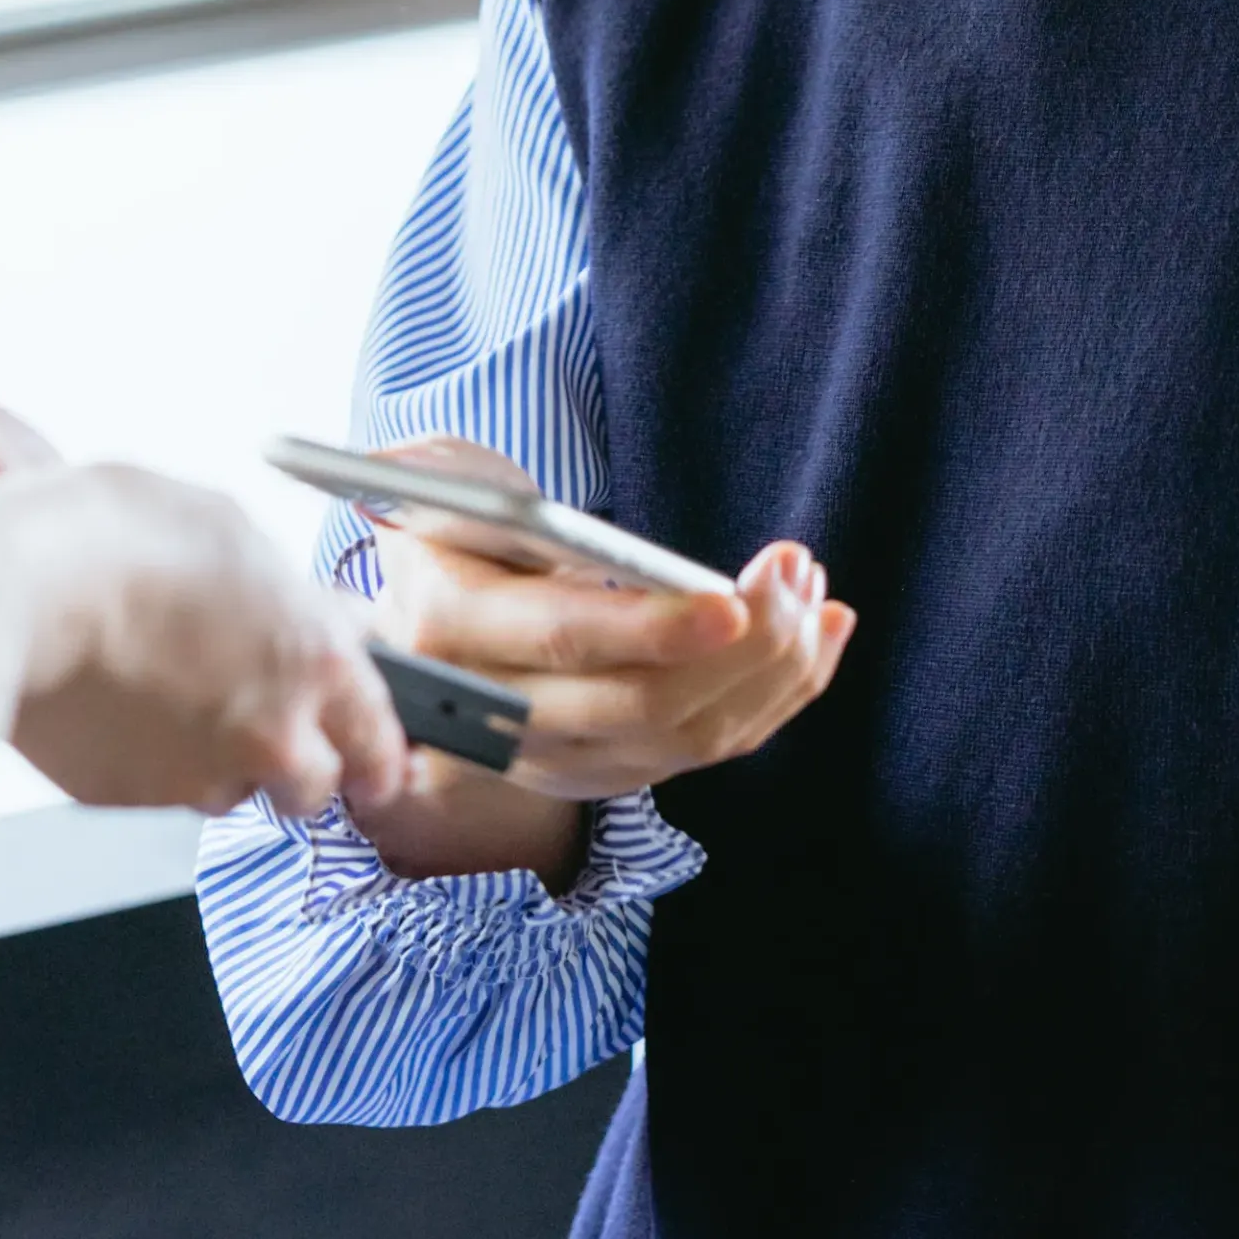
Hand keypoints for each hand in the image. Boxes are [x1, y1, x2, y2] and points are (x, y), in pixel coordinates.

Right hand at [0, 462, 407, 818]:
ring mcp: (196, 776)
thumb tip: (323, 612)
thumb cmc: (115, 540)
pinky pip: (156, 788)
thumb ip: (293, 592)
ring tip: (168, 690)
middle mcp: (268, 733)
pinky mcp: (127, 799)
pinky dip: (148, 757)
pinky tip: (119, 698)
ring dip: (217, 758)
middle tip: (262, 719)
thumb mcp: (230, 531)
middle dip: (297, 762)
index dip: (380, 756)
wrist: (10, 591)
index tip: (376, 765)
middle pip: (313, 788)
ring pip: (230, 791)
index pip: (380, 741)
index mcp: (312, 661)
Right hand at [362, 436, 850, 805]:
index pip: (561, 640)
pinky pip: (707, 748)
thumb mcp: (430, 487)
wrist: (429, 627)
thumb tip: (419, 468)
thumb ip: (431, 474)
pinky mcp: (605, 771)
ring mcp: (553, 758)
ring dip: (775, 667)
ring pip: (689, 738)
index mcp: (447, 627)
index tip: (733, 602)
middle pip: (643, 704)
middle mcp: (497, 714)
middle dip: (745, 644)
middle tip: (796, 570)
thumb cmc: (445, 529)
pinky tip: (818, 633)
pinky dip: (778, 696)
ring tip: (810, 587)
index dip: (653, 628)